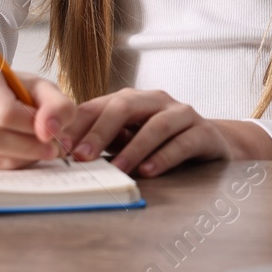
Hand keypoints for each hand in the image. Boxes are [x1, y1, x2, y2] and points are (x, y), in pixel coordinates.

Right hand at [0, 59, 76, 169]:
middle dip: (29, 146)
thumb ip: (54, 103)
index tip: (53, 131)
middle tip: (54, 148)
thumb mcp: (34, 83)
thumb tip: (53, 132)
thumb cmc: (4, 84)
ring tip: (43, 150)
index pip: (3, 111)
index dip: (32, 126)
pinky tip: (25, 155)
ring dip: (23, 157)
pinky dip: (11, 163)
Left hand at [61, 89, 271, 176]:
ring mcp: (182, 114)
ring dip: (133, 148)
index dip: (79, 123)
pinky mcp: (204, 133)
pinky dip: (164, 157)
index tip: (60, 145)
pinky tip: (149, 171)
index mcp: (132, 100)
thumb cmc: (161, 143)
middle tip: (82, 156)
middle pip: (125, 106)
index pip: (100, 105)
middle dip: (101, 131)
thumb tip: (65, 155)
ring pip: (155, 125)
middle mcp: (156, 101)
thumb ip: (103, 142)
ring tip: (118, 169)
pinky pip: (183, 142)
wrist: (211, 143)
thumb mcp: (128, 139)